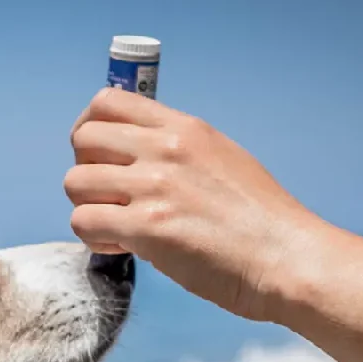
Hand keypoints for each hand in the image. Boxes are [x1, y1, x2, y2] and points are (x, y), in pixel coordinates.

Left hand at [64, 87, 326, 321]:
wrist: (287, 258)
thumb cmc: (262, 221)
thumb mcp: (223, 159)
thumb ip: (179, 153)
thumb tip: (139, 159)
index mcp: (184, 129)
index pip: (108, 102)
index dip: (90, 129)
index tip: (98, 155)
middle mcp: (165, 150)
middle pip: (83, 139)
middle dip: (85, 170)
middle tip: (108, 197)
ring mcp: (154, 187)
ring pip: (75, 183)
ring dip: (88, 208)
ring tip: (118, 227)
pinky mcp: (147, 228)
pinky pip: (84, 221)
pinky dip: (95, 238)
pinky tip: (124, 246)